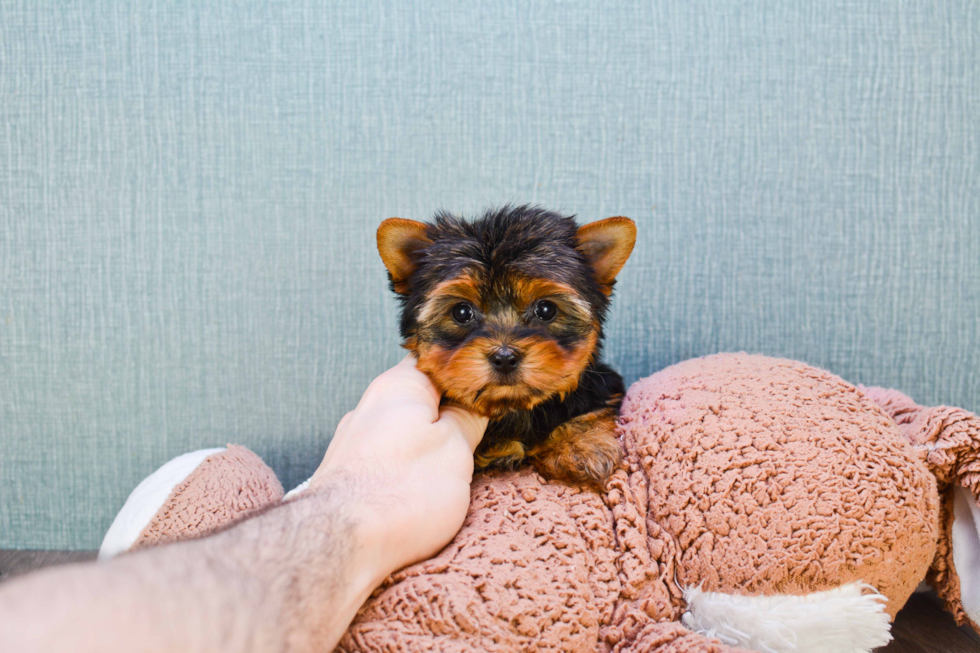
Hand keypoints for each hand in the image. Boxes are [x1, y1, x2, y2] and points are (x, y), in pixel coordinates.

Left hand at [311, 355, 487, 578]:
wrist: (339, 545)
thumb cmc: (402, 492)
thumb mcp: (456, 448)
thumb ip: (468, 418)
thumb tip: (477, 402)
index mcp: (399, 386)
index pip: (439, 358)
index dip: (471, 370)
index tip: (495, 388)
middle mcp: (371, 406)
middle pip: (421, 396)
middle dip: (452, 411)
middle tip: (484, 430)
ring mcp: (355, 440)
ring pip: (405, 429)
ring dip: (430, 442)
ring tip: (456, 465)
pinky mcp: (349, 473)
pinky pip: (389, 457)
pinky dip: (409, 465)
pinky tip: (421, 486)